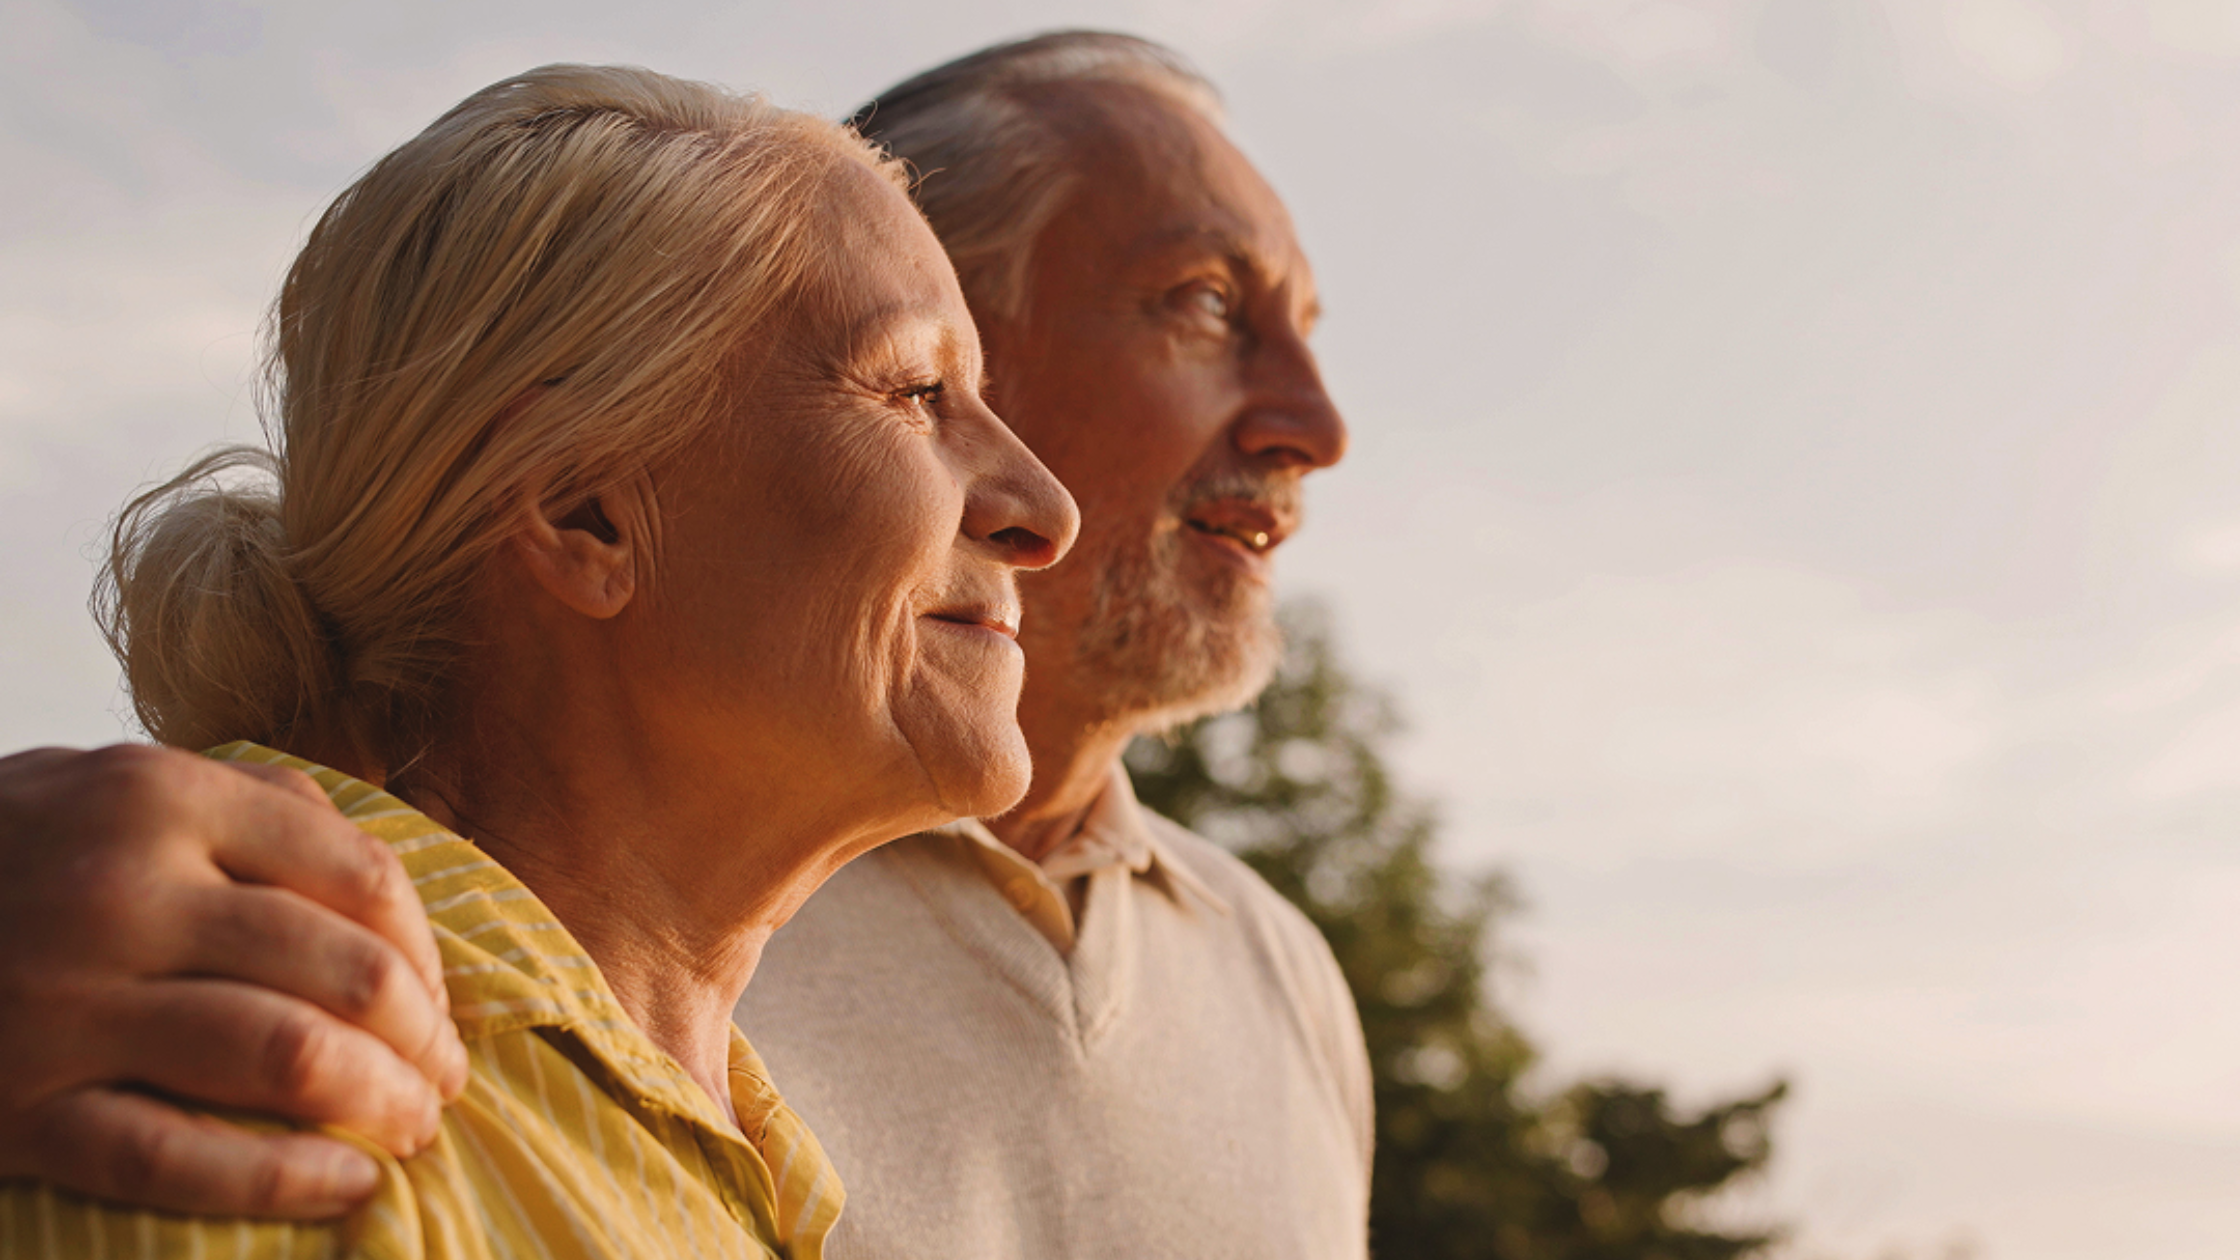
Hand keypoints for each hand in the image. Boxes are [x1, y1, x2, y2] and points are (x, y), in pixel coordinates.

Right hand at [0, 744, 467, 1217]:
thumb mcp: (100, 785)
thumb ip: (235, 802)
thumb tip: (359, 853)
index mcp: (159, 796)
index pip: (362, 876)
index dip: (428, 951)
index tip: (442, 999)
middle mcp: (121, 890)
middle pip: (345, 971)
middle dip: (422, 1037)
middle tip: (444, 1077)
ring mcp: (63, 1001)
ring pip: (286, 1057)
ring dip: (380, 1104)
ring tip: (411, 1128)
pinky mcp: (16, 1106)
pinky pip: (177, 1155)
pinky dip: (284, 1178)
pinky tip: (345, 1185)